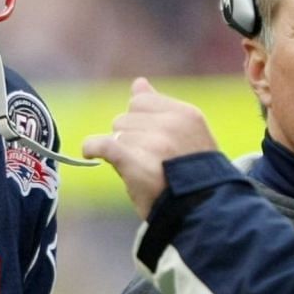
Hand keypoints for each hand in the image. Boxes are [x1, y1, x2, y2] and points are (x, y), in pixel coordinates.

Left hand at [82, 77, 221, 219]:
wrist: (203, 212)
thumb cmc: (192, 176)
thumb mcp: (186, 135)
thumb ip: (160, 107)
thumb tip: (138, 82)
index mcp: (186, 114)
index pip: (142, 102)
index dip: (141, 122)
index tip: (152, 143)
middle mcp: (171, 124)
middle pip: (126, 117)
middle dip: (130, 137)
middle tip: (148, 161)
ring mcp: (153, 142)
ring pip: (117, 133)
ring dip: (122, 150)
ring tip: (142, 170)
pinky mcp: (135, 160)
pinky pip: (103, 144)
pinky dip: (93, 147)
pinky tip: (90, 152)